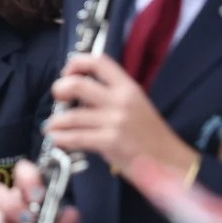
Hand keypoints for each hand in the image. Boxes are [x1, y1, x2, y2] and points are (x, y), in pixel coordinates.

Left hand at [43, 53, 197, 177]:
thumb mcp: (136, 105)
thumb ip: (111, 96)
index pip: (99, 61)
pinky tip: (57, 139)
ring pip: (73, 115)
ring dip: (56, 121)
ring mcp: (116, 121)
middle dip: (60, 89)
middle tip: (57, 97)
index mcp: (128, 87)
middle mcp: (121, 100)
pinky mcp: (111, 142)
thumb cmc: (150, 135)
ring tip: (51, 126)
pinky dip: (62, 138)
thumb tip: (79, 93)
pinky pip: (77, 137)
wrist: (170, 161)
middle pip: (78, 84)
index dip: (77, 63)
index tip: (67, 72)